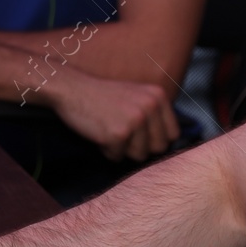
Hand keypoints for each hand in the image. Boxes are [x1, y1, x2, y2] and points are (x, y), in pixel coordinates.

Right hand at [41, 67, 179, 161]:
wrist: (72, 89)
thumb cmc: (104, 96)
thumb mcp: (138, 96)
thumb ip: (155, 114)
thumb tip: (170, 143)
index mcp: (158, 96)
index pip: (173, 134)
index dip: (157, 141)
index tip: (143, 138)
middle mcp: (150, 107)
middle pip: (159, 148)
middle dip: (141, 148)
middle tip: (123, 136)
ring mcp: (135, 120)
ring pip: (140, 155)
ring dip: (123, 150)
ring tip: (110, 132)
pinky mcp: (118, 133)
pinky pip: (118, 157)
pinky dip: (107, 151)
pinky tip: (99, 134)